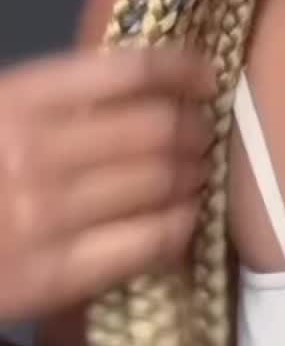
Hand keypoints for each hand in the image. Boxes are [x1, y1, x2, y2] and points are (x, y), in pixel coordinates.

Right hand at [0, 45, 215, 323]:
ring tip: (195, 174)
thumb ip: (58, 98)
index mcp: (18, 99)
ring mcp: (48, 217)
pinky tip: (183, 219)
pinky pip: (149, 242)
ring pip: (163, 183)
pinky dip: (180, 225)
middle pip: (159, 127)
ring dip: (193, 175)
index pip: (129, 71)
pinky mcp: (55, 276)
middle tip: (202, 135)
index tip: (205, 77)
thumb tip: (150, 84)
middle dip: (195, 128)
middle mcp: (36, 153)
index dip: (182, 69)